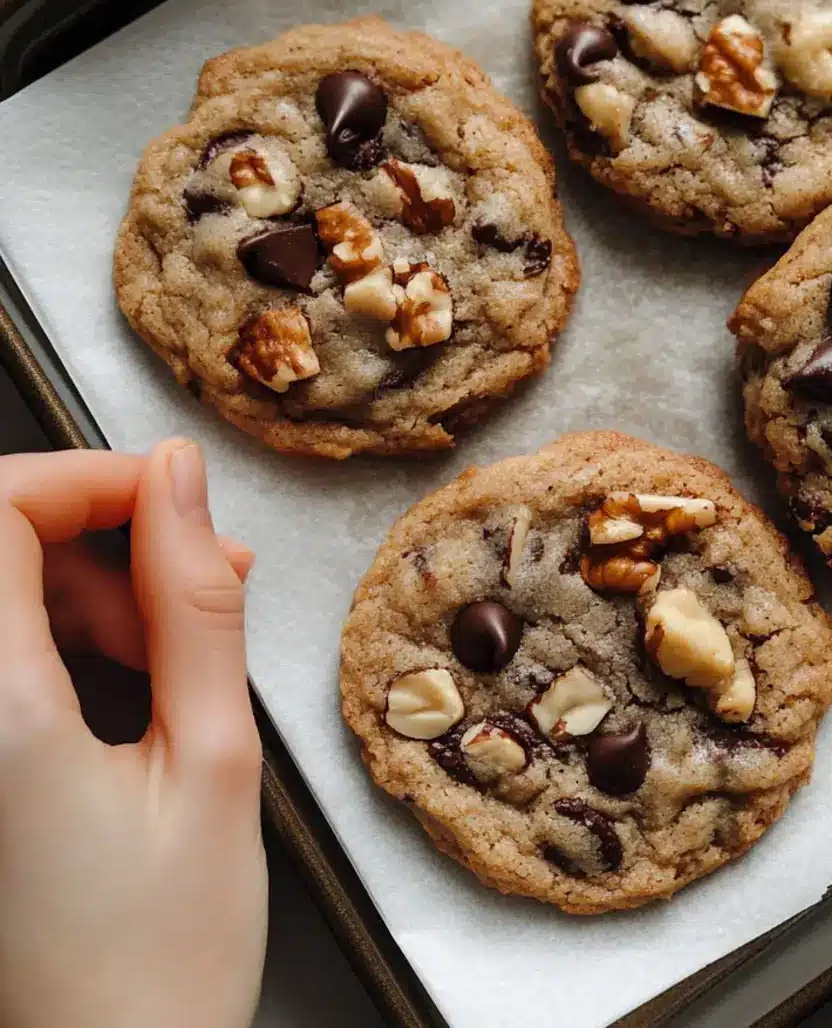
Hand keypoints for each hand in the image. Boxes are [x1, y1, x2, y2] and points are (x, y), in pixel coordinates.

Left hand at [0, 441, 266, 1027]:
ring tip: (180, 639)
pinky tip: (134, 667)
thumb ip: (194, 606)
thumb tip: (180, 481)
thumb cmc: (160, 952)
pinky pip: (0, 650)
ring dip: (91, 585)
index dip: (89, 476)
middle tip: (206, 576)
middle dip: (103, 533)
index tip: (173, 496)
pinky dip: (63, 631)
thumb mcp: (214, 758)